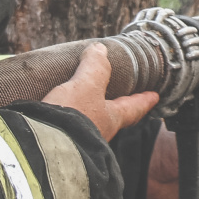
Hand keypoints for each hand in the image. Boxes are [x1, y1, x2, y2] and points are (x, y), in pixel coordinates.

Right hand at [43, 44, 157, 141]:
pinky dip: (66, 119)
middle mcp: (98, 133)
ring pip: (90, 124)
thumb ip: (94, 67)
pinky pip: (68, 128)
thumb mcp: (86, 85)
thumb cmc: (73, 117)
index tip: (155, 97)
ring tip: (83, 101)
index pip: (133, 108)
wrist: (43, 148)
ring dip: (89, 113)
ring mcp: (79, 141)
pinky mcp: (58, 143)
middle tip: (121, 100)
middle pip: (113, 118)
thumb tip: (101, 49)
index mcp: (111, 119)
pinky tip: (57, 114)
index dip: (144, 100)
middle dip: (117, 108)